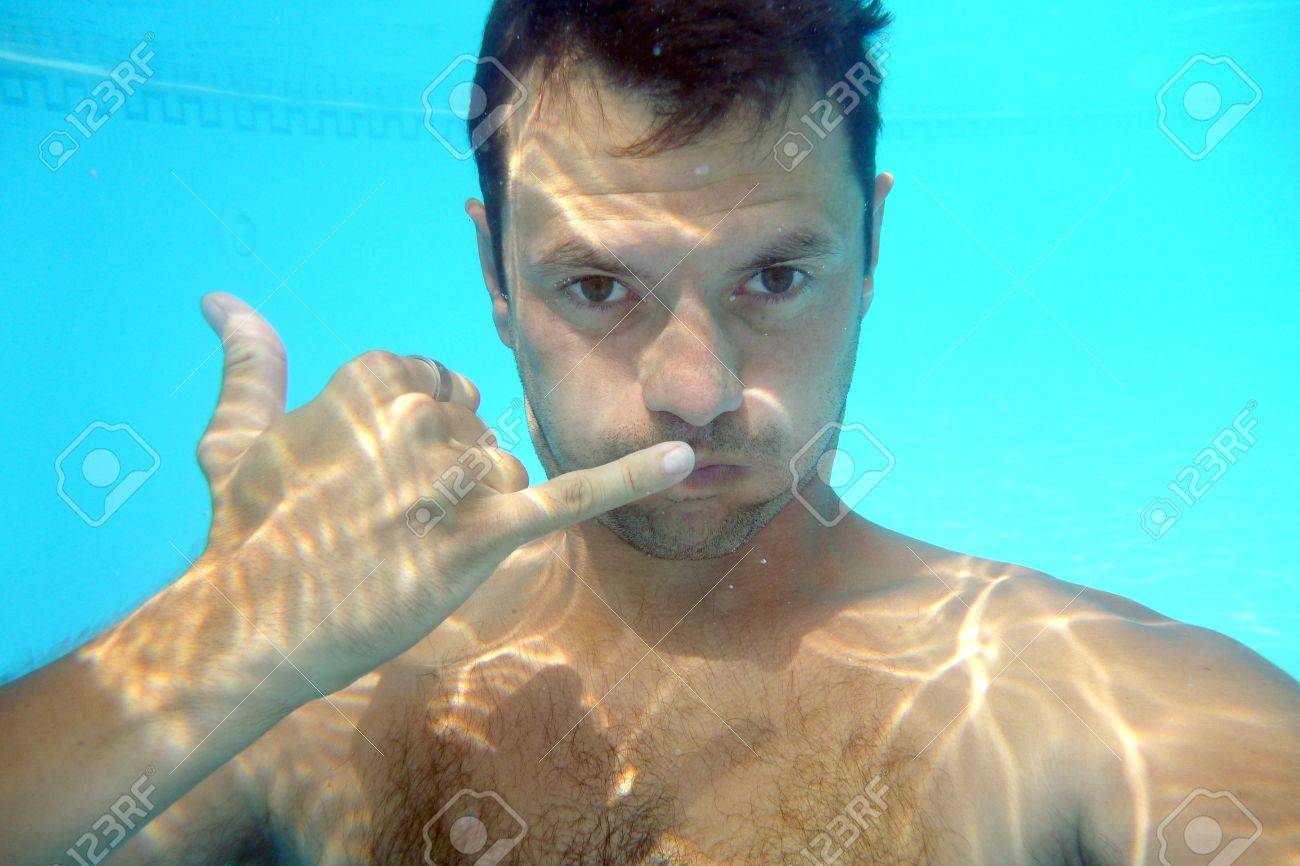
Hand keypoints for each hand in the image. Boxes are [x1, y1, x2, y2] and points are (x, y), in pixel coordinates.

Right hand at [191, 292, 694, 700]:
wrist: (253, 621)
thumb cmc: (246, 530)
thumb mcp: (238, 436)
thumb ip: (250, 363)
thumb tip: (221, 299)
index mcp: (373, 380)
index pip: (441, 386)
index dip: (424, 432)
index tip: (385, 474)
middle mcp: (419, 417)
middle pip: (478, 434)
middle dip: (449, 477)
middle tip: (389, 522)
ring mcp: (454, 476)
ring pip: (506, 475)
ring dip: (477, 510)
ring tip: (412, 546)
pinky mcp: (481, 536)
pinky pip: (565, 499)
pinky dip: (625, 478)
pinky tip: (679, 459)